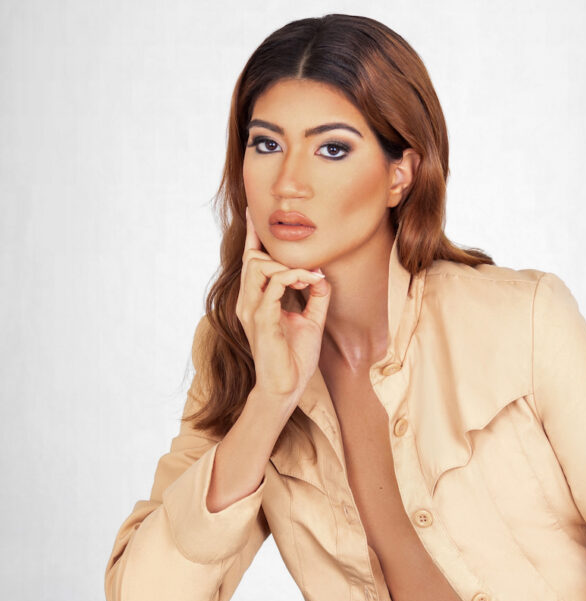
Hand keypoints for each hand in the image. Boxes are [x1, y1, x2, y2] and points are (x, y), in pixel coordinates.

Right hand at [236, 208, 331, 399]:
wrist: (286, 388)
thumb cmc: (294, 359)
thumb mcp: (310, 322)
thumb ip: (315, 298)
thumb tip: (322, 276)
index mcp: (255, 300)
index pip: (251, 261)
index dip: (254, 236)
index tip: (257, 212)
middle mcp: (247, 302)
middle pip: (253, 257)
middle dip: (278, 251)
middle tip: (309, 266)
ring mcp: (251, 310)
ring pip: (259, 265)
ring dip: (288, 264)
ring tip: (310, 277)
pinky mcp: (261, 319)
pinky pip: (274, 283)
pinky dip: (294, 276)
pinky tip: (310, 281)